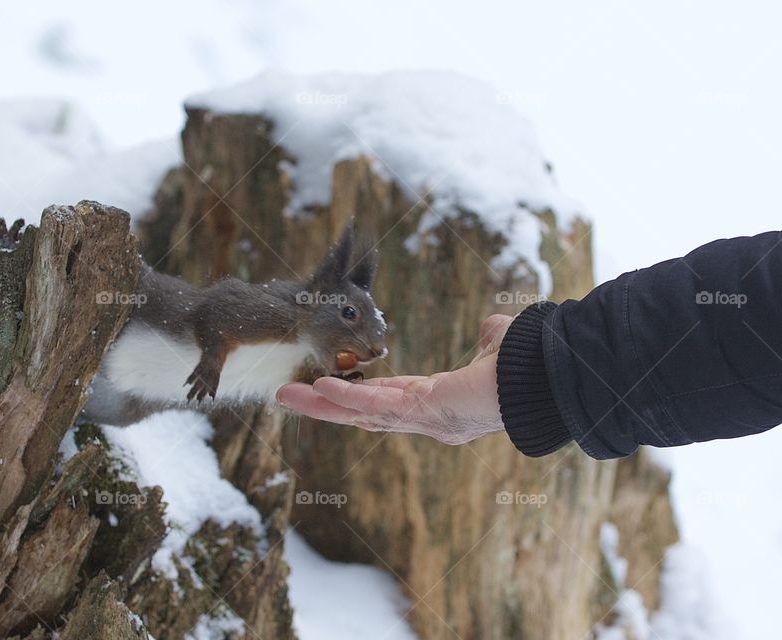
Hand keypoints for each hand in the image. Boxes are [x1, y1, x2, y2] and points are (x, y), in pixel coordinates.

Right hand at [277, 315, 513, 444]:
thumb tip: (492, 326)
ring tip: (286, 396)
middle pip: (362, 414)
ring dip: (321, 406)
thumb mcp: (499, 345)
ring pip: (360, 414)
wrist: (547, 381)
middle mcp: (425, 418)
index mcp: (436, 402)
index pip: (385, 400)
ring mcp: (423, 419)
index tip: (327, 386)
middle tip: (288, 397)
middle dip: (324, 406)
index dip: (354, 394)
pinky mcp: (425, 411)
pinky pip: (378, 407)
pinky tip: (320, 388)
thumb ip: (490, 338)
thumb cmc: (527, 367)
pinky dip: (348, 398)